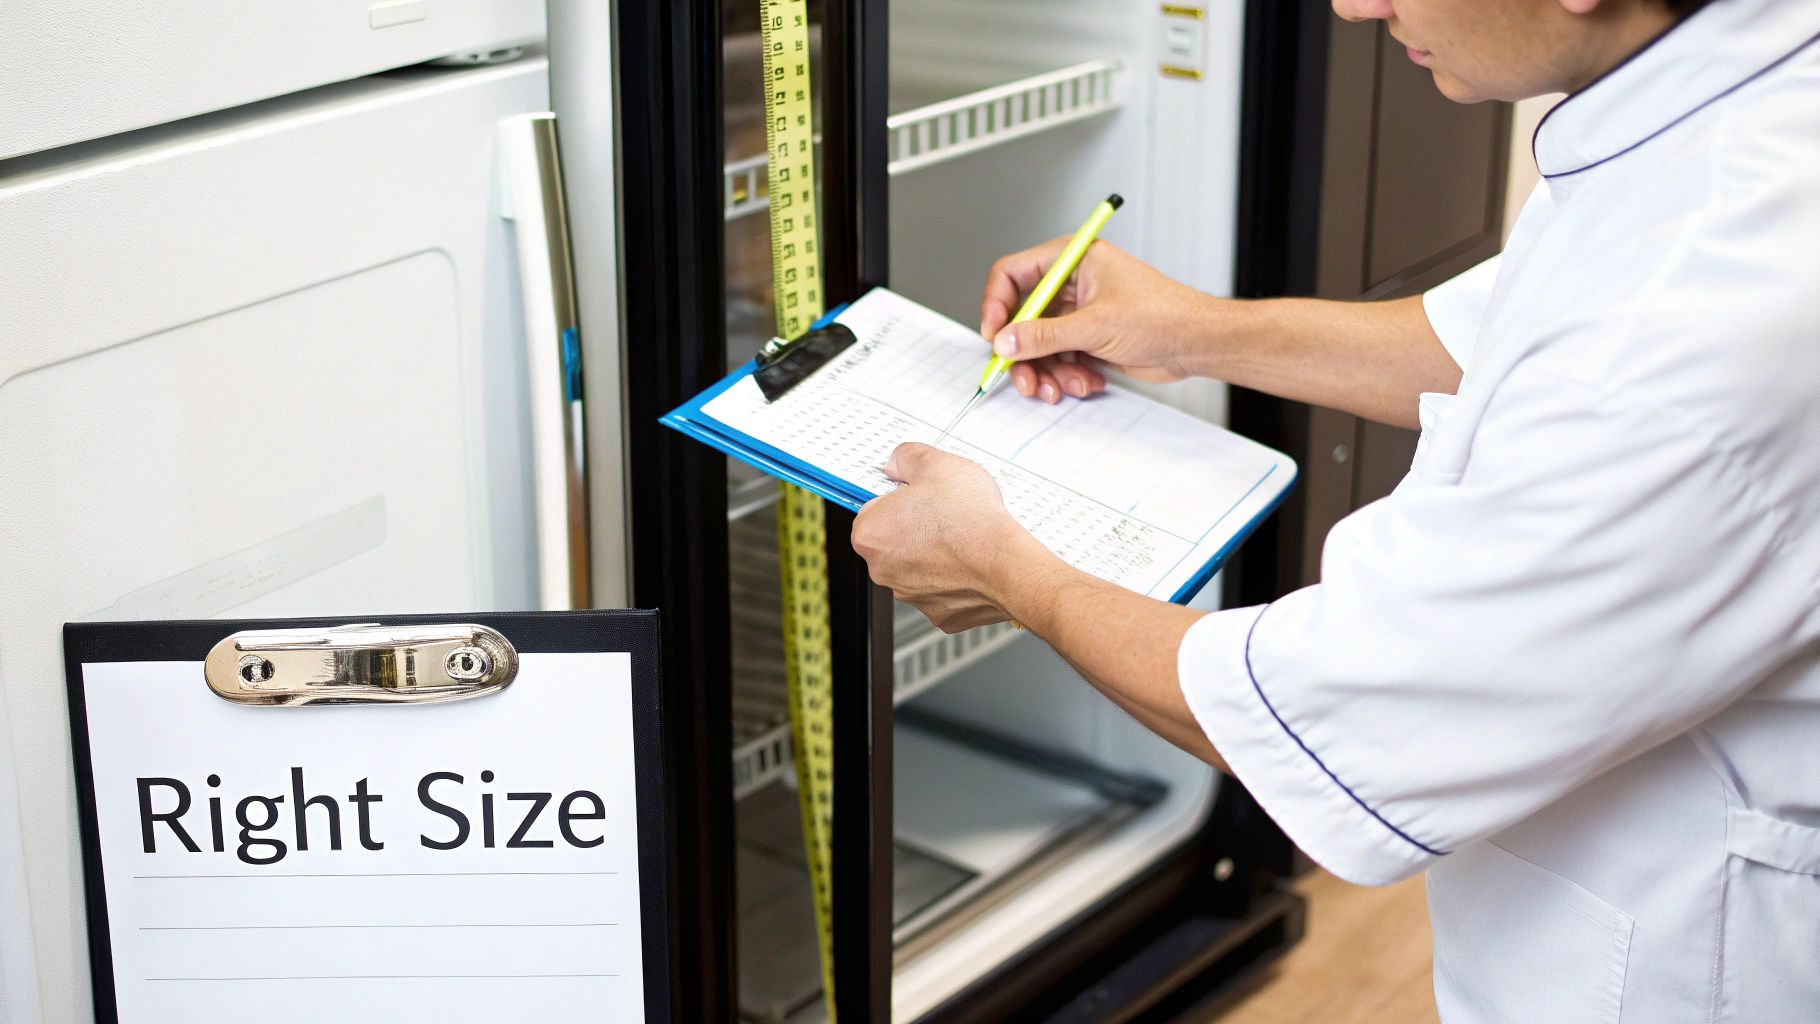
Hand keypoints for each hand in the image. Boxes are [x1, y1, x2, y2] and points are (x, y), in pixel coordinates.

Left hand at [851, 443, 1048, 632]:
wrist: (1007, 564)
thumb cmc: (970, 520)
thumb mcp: (936, 464)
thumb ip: (906, 457)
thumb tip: (896, 461)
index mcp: (870, 533)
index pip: (875, 507)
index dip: (901, 496)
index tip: (920, 494)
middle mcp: (882, 569)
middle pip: (895, 538)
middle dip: (916, 525)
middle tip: (944, 511)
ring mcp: (910, 594)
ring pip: (918, 564)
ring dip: (935, 551)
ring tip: (962, 534)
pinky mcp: (939, 614)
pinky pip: (943, 588)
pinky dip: (955, 575)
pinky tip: (971, 559)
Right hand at [980, 238, 1217, 403]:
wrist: (1195, 343)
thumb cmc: (1162, 315)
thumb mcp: (1095, 326)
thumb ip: (1044, 336)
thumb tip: (1005, 342)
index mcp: (1071, 260)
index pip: (1013, 274)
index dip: (997, 305)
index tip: (994, 336)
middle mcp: (1071, 284)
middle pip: (1022, 318)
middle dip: (1022, 353)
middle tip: (1022, 378)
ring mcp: (1078, 314)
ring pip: (1038, 345)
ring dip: (1046, 372)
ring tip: (1060, 388)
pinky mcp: (1087, 340)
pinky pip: (1058, 360)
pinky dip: (1066, 376)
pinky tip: (1086, 382)